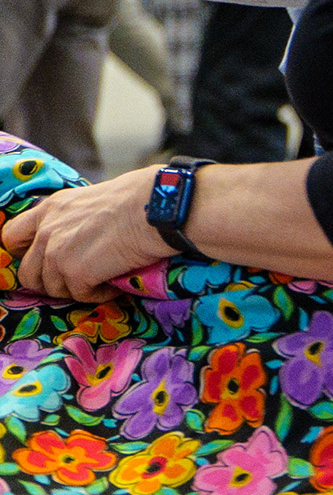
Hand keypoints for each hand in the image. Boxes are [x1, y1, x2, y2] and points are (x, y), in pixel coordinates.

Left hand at [2, 169, 169, 301]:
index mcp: (51, 209)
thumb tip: (80, 236)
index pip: (12, 236)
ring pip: (52, 289)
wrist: (156, 209)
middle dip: (50, 281)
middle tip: (77, 278)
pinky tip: (116, 282)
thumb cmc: (140, 200)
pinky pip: (81, 295)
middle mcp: (47, 230)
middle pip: (28, 273)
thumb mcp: (93, 201)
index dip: (23, 252)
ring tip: (103, 278)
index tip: (44, 259)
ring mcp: (57, 253)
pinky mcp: (75, 273)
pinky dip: (99, 293)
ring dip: (76, 288)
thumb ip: (74, 219)